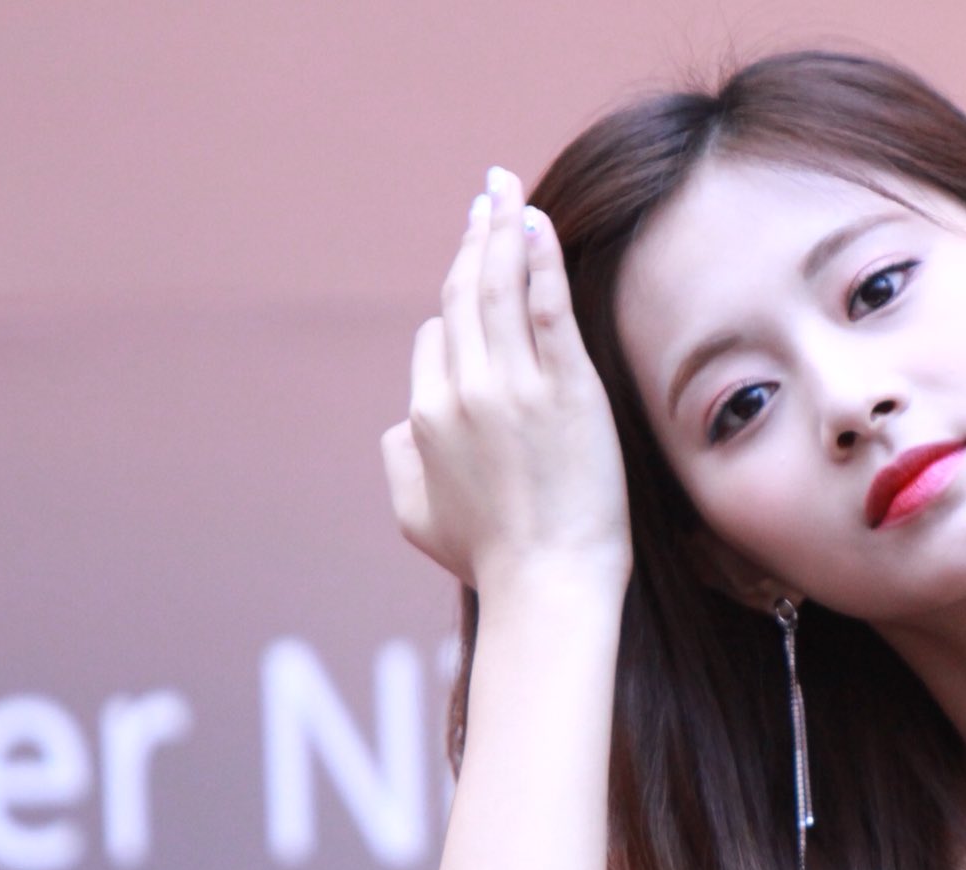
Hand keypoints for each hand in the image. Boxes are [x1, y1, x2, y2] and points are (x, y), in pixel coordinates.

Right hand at [380, 165, 632, 596]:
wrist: (548, 583)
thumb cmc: (490, 561)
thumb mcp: (416, 516)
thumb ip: (398, 462)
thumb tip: (401, 425)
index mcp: (423, 417)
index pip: (435, 339)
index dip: (456, 310)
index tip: (479, 279)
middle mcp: (463, 391)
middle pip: (464, 296)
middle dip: (472, 238)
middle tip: (484, 196)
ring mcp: (515, 387)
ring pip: (500, 288)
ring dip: (501, 229)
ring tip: (504, 189)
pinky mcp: (567, 389)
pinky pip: (548, 307)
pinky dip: (539, 258)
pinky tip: (537, 221)